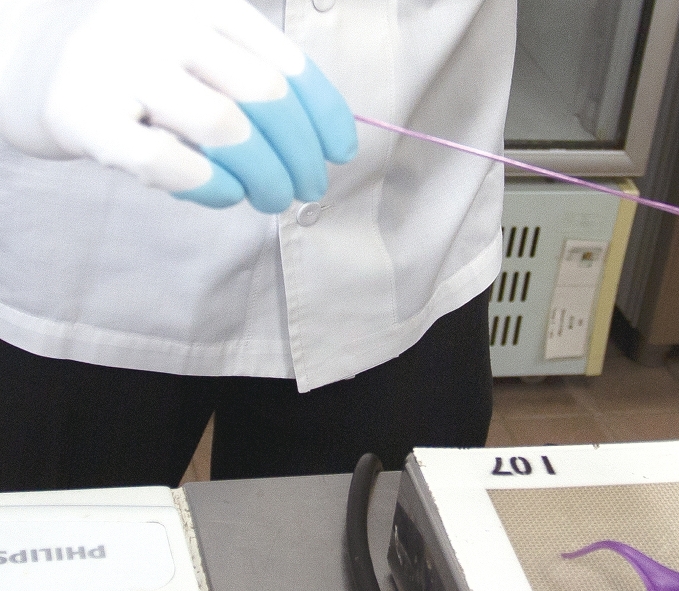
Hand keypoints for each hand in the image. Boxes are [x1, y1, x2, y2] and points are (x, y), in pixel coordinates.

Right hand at [0, 0, 356, 212]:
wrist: (52, 68)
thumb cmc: (156, 72)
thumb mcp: (210, 55)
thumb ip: (263, 82)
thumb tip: (331, 143)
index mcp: (206, 6)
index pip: (287, 64)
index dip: (324, 116)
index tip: (340, 153)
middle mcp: (164, 25)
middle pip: (263, 97)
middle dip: (300, 154)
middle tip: (309, 186)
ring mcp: (122, 66)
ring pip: (223, 127)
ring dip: (265, 174)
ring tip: (275, 197)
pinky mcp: (89, 117)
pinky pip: (165, 160)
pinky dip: (211, 185)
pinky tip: (228, 194)